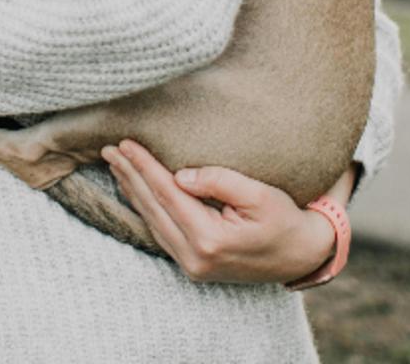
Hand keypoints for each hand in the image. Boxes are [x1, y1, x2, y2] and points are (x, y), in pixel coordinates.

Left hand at [101, 138, 340, 284]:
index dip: (144, 166)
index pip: (167, 194)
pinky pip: (161, 232)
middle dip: (129, 176)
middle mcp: (194, 258)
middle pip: (153, 208)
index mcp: (210, 240)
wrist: (301, 257)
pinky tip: (135, 191)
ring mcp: (192, 266)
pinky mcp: (193, 266)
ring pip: (152, 221)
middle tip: (108, 149)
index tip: (125, 143)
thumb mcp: (260, 195)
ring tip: (116, 165)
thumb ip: (221, 181)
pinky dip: (146, 208)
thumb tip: (180, 175)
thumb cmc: (285, 221)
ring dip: (133, 191)